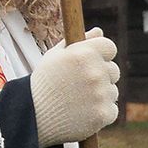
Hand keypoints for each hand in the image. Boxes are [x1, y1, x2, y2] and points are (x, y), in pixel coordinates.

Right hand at [31, 29, 120, 147]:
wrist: (33, 116)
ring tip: (77, 100)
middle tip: (79, 85)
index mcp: (84, 53)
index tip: (94, 62)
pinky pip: (112, 109)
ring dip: (100, 95)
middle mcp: (95, 72)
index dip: (102, 54)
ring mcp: (101, 94)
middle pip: (114, 70)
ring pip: (112, 91)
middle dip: (101, 76)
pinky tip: (82, 112)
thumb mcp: (55, 56)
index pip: (110, 47)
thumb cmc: (44, 83)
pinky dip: (101, 112)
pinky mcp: (104, 113)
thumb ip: (79, 42)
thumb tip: (99, 31)